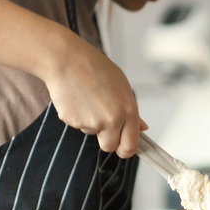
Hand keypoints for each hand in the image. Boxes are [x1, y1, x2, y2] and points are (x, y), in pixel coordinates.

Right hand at [42, 34, 145, 157]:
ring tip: (88, 99)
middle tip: (102, 123)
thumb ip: (131, 111)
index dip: (126, 149)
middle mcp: (112, 119)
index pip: (130, 145)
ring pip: (92, 134)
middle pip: (110, 146)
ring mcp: (92, 122)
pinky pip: (78, 125)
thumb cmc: (95, 69)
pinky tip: (77, 98)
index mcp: (128, 111)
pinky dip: (78, 116)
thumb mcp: (122, 86)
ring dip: (91, 123)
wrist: (67, 59)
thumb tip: (142, 128)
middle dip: (107, 140)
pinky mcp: (73, 121)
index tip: (123, 149)